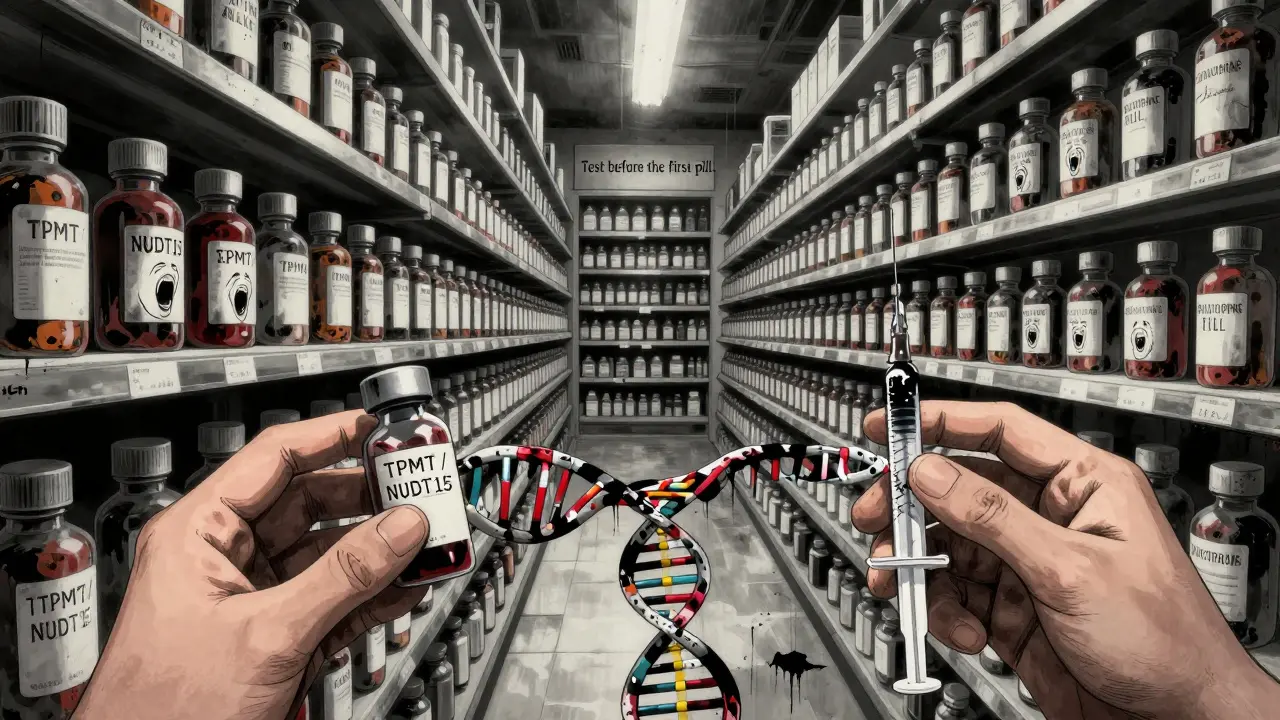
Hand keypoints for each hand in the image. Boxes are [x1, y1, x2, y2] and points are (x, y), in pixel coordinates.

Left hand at [74, 411, 429, 719]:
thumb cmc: (163, 711)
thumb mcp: (266, 632)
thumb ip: (343, 576)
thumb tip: (399, 527)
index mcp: (198, 535)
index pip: (273, 459)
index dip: (331, 437)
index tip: (381, 429)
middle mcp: (225, 560)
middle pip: (311, 505)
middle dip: (370, 501)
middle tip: (419, 491)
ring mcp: (254, 601)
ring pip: (330, 556)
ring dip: (381, 552)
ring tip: (427, 541)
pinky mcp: (278, 640)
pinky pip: (336, 602)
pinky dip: (375, 595)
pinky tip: (409, 585)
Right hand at [851, 401, 1278, 719]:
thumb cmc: (1165, 642)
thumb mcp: (1071, 568)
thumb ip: (993, 517)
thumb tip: (933, 472)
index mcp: (1082, 485)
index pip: (1000, 431)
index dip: (939, 421)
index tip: (889, 424)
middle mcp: (1050, 518)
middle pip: (959, 488)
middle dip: (911, 504)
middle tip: (876, 517)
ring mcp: (1027, 564)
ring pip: (947, 545)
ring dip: (920, 567)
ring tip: (904, 585)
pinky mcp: (1010, 610)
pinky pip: (954, 594)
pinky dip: (944, 611)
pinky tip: (962, 630)